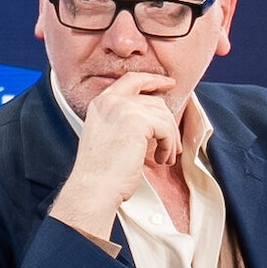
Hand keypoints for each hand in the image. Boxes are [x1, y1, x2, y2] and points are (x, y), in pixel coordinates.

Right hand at [47, 71, 187, 245]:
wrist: (94, 187)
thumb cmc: (100, 172)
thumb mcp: (107, 136)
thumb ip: (123, 120)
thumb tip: (152, 120)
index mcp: (100, 103)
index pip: (132, 80)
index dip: (153, 80)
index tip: (168, 83)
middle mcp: (110, 101)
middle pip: (154, 101)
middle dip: (168, 122)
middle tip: (172, 143)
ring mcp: (123, 109)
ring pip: (163, 115)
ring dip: (170, 138)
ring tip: (166, 156)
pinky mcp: (137, 122)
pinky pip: (166, 129)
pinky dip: (168, 146)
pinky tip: (162, 159)